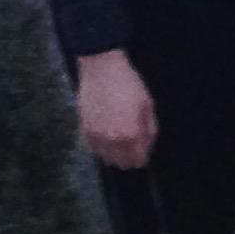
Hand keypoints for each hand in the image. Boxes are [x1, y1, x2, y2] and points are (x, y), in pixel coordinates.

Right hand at [76, 49, 156, 168]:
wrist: (102, 69)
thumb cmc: (129, 84)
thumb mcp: (147, 104)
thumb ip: (150, 129)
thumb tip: (148, 145)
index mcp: (131, 134)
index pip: (138, 161)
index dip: (143, 156)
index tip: (143, 148)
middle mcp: (112, 141)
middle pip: (122, 164)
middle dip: (129, 157)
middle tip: (132, 143)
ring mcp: (96, 136)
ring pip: (106, 159)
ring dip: (115, 154)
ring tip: (119, 138)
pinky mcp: (84, 130)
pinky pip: (94, 149)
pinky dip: (101, 147)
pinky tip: (107, 134)